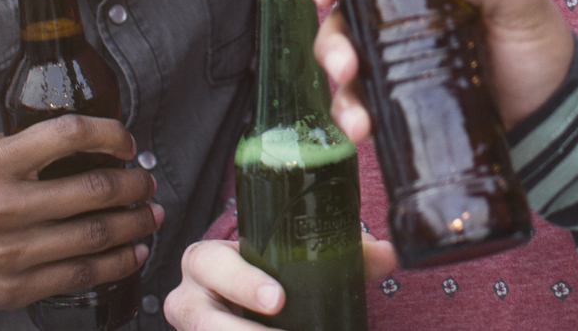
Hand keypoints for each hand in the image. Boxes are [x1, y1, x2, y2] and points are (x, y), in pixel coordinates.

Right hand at [0, 116, 161, 328]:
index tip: (125, 140)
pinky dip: (114, 263)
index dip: (109, 134)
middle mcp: (3, 206)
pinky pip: (78, 275)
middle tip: (147, 180)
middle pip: (94, 190)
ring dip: (134, 224)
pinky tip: (130, 254)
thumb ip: (17, 150)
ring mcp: (9, 252)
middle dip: (134, 184)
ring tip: (150, 215)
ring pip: (94, 236)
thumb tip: (73, 142)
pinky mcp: (12, 289)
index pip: (68, 134)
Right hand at [162, 235, 398, 328]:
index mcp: (205, 261)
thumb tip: (389, 254)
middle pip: (201, 319)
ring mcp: (193, 328)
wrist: (243, 299)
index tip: (279, 299)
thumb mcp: (288, 259)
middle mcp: (189, 299)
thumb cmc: (263, 273)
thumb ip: (339, 254)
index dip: (241, 282)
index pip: (210, 264)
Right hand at [305, 0, 573, 135]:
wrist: (558, 114)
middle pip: (340, 16)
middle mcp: (399, 16)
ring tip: (358, 116)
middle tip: (345, 63)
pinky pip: (363, 106)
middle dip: (330, 40)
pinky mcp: (402, 104)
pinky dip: (353, 116)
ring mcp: (397, 62)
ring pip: (345, 65)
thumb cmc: (541, 44)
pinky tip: (362, 129)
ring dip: (338, 88)